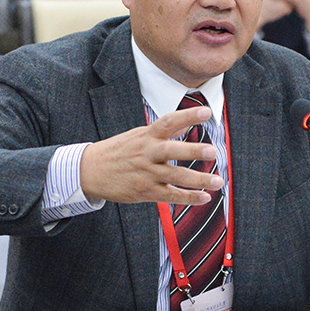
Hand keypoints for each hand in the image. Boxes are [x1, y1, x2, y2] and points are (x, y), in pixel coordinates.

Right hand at [80, 106, 223, 204]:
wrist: (90, 171)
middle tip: (213, 152)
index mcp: (147, 135)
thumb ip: (164, 131)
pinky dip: (189, 198)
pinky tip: (205, 197)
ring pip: (175, 176)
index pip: (168, 122)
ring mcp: (147, 173)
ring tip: (219, 181)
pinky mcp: (145, 191)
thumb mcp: (138, 135)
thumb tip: (186, 123)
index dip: (188, 116)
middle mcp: (147, 153)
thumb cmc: (119, 151)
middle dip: (193, 151)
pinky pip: (171, 195)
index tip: (206, 112)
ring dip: (199, 180)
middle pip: (172, 150)